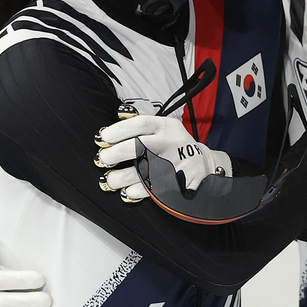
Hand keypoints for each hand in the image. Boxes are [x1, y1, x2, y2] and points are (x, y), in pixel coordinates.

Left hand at [95, 114, 232, 198]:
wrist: (204, 166)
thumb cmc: (176, 145)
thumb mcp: (165, 127)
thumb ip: (144, 121)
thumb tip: (119, 114)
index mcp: (167, 127)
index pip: (140, 124)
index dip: (118, 130)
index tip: (103, 138)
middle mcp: (170, 143)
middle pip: (137, 146)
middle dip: (114, 154)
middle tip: (102, 158)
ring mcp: (173, 164)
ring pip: (140, 171)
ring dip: (119, 177)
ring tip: (109, 180)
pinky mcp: (175, 183)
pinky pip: (149, 190)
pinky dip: (134, 191)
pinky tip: (126, 191)